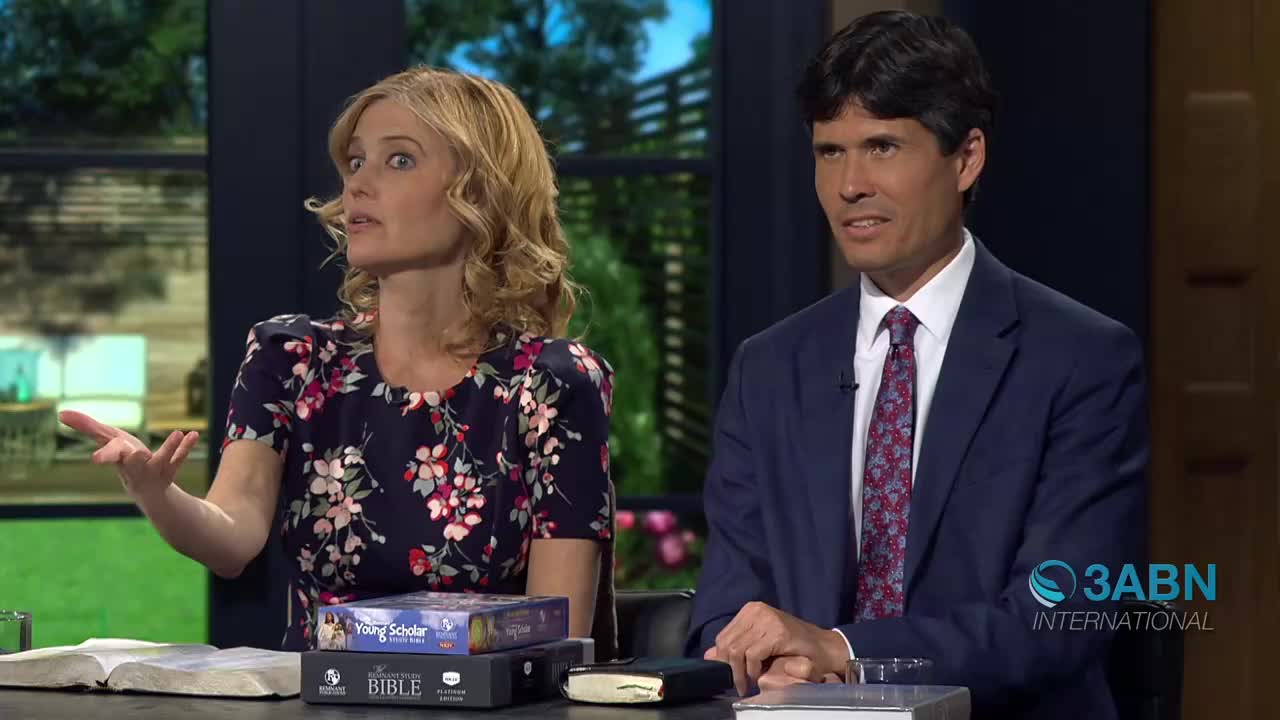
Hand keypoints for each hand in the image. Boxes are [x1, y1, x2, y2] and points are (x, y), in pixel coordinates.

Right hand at [59, 410, 198, 501]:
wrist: (146, 489)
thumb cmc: (123, 459)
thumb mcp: (107, 440)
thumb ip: (86, 427)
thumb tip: (60, 412)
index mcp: (118, 459)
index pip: (110, 456)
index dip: (103, 457)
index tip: (95, 459)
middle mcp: (135, 467)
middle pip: (134, 463)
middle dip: (135, 459)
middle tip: (139, 452)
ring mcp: (154, 470)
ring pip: (161, 461)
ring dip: (169, 448)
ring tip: (177, 432)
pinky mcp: (171, 469)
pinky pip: (179, 458)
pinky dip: (185, 447)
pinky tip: (193, 434)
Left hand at [703, 601, 849, 695]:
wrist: (823, 648)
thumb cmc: (792, 647)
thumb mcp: (760, 644)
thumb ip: (737, 647)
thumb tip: (708, 655)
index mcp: (750, 610)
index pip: (723, 636)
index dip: (722, 659)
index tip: (729, 675)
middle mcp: (756, 610)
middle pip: (727, 643)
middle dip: (729, 668)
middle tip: (738, 684)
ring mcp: (767, 619)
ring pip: (737, 650)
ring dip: (740, 672)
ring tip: (746, 683)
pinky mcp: (777, 632)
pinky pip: (752, 654)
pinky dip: (752, 670)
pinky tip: (758, 676)